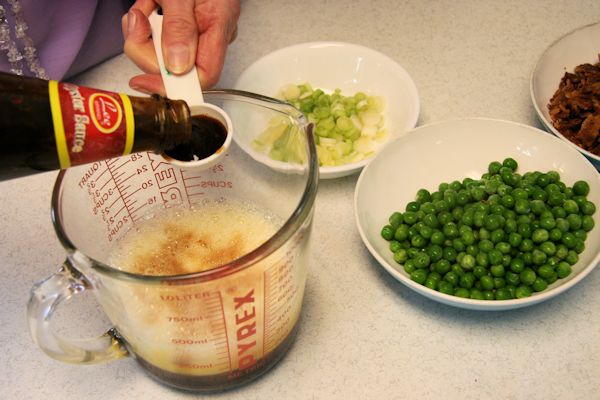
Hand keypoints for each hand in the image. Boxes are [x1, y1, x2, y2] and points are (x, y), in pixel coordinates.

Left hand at [122, 0, 239, 93]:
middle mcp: (210, 32)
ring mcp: (195, 29)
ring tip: (143, 6)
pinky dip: (143, 23)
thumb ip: (180, 27)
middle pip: (177, 67)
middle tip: (138, 22)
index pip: (205, 76)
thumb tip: (178, 67)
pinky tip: (147, 5)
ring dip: (142, 33)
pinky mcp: (180, 25)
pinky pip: (157, 38)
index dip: (174, 85)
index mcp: (219, 25)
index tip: (144, 81)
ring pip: (162, 54)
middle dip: (147, 48)